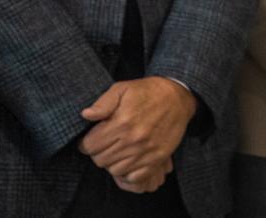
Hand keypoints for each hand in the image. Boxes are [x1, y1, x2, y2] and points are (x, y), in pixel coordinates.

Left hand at [79, 77, 195, 190]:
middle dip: (99, 152)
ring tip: (118, 150)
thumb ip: (103, 102)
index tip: (92, 138)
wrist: (178, 97)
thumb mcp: (123, 88)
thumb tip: (87, 115)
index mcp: (122, 122)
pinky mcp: (157, 158)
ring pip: (115, 170)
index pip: (90, 146)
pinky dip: (128, 173)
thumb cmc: (148, 92)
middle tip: (105, 143)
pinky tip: (129, 160)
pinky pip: (134, 177)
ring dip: (113, 162)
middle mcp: (133, 139)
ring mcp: (146, 151)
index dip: (87, 142)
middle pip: (100, 160)